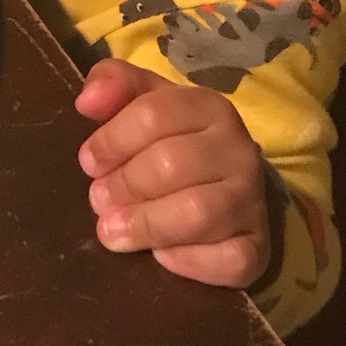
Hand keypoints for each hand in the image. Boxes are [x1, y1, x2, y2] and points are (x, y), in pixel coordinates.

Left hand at [75, 61, 270, 288]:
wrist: (225, 189)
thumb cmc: (170, 141)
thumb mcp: (142, 101)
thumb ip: (112, 84)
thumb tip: (87, 101)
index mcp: (209, 107)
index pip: (153, 114)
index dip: (112, 140)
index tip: (88, 162)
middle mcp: (239, 149)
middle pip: (171, 164)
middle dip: (124, 185)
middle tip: (98, 200)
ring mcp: (252, 201)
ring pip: (196, 213)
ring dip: (145, 224)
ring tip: (111, 231)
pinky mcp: (257, 248)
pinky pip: (226, 259)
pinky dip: (187, 261)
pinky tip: (160, 257)